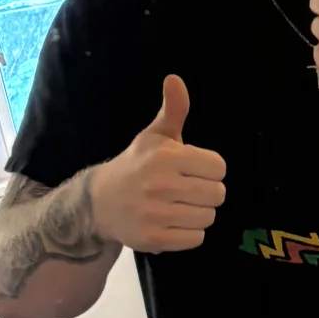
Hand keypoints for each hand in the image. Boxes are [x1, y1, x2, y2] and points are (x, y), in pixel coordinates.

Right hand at [88, 75, 225, 252]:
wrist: (100, 202)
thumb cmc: (136, 165)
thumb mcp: (154, 136)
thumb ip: (173, 109)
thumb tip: (175, 79)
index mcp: (165, 157)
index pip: (219, 167)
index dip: (210, 169)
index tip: (193, 169)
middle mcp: (160, 185)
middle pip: (217, 194)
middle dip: (207, 192)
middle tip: (187, 189)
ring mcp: (156, 214)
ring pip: (208, 217)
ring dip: (199, 213)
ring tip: (179, 206)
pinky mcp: (153, 239)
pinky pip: (195, 239)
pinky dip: (189, 233)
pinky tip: (173, 222)